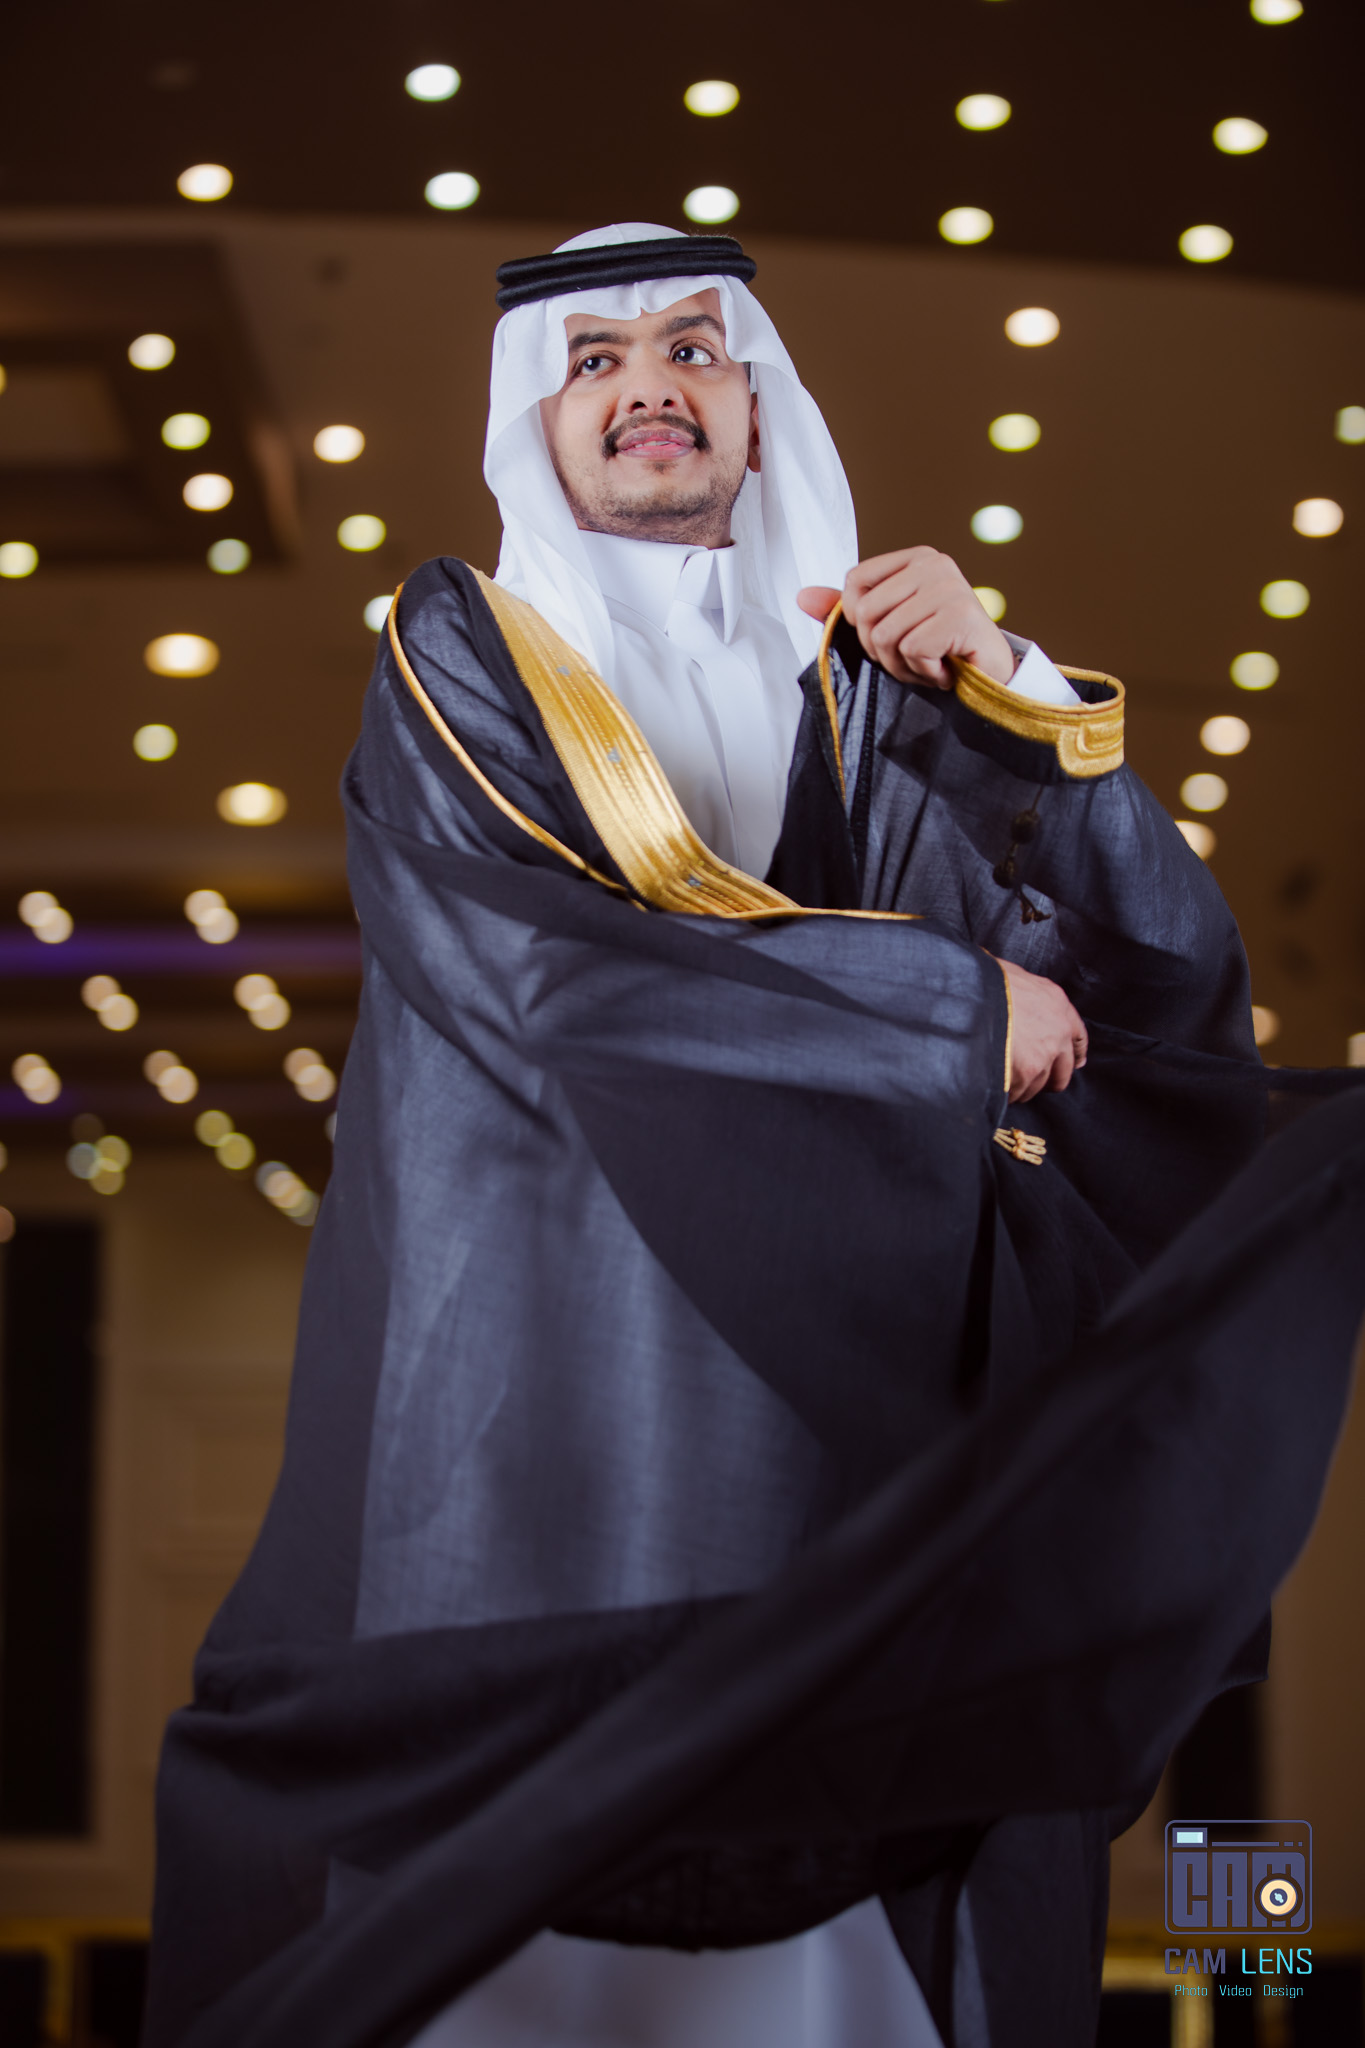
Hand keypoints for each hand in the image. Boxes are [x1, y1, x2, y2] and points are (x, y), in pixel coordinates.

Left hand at [798, 547, 1014, 688]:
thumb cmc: (940, 649)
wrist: (991, 676)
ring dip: (903, 666)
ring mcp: (950, 587)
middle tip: (912, 656)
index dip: (859, 619)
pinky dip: (924, 672)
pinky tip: (945, 669)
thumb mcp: (891, 626)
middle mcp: (934, 565)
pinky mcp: (960, 615)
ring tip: (929, 664)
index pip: (854, 581)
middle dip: (882, 650)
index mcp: (916, 559)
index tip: (889, 633)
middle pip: (866, 614)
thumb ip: (850, 610)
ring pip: (886, 635)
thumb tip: (802, 597)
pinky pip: (912, 650)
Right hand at [994, 956, 1088, 1102]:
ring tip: (1000, 1079)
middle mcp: (1058, 1034)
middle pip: (1063, 1072)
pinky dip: (1006, 1093)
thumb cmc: (985, 981)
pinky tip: (992, 1084)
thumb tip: (1019, 1006)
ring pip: (1037, 1086)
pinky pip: (1018, 1093)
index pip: (1078, 1037)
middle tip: (1031, 1079)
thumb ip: (1027, 997)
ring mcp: (1043, 1056)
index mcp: (1057, 1005)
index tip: (1074, 1062)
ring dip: (1021, 1086)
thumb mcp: (1016, 977)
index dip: (1075, 1053)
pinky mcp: (1025, 1073)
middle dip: (1049, 1079)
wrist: (970, 993)